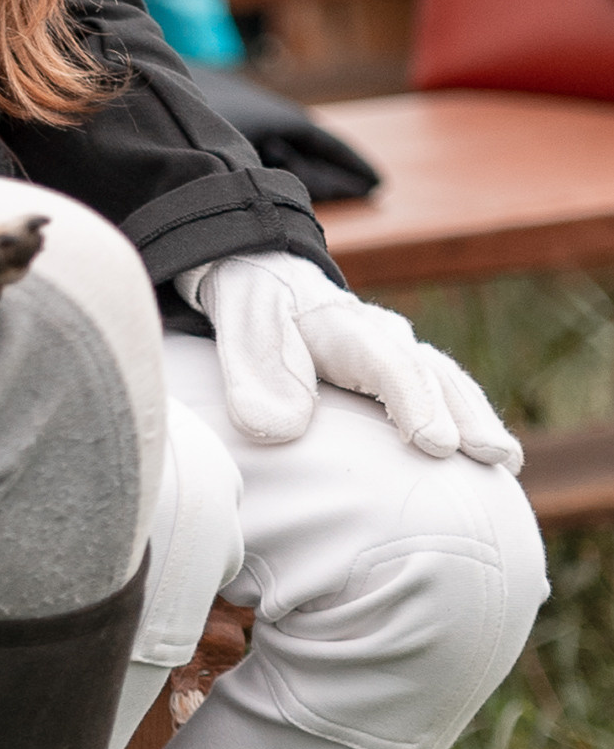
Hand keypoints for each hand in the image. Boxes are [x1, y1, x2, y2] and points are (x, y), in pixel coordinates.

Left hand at [180, 253, 520, 466]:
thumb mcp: (244, 334)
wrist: (271, 285)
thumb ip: (256, 376)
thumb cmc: (259, 317)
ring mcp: (403, 352)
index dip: (414, 402)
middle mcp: (384, 337)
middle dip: (463, 415)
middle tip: (489, 456)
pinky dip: (471, 422)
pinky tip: (490, 461)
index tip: (436, 444)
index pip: (387, 363)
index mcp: (344, 326)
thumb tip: (279, 429)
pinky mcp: (408, 372)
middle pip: (431, 374)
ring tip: (504, 463)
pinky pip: (447, 394)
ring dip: (478, 420)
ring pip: (449, 383)